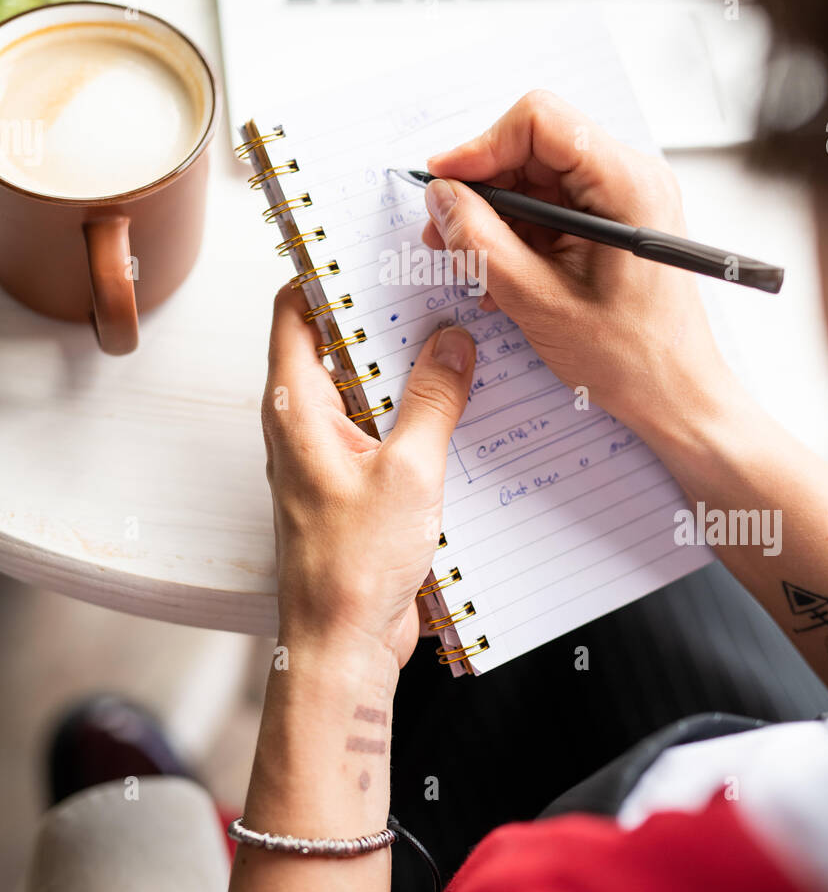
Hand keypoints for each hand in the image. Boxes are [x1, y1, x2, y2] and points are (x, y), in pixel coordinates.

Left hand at [262, 286, 475, 667]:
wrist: (344, 648)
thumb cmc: (350, 570)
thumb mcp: (409, 472)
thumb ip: (434, 400)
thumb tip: (452, 342)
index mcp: (295, 407)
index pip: (296, 310)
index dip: (328, 270)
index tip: (371, 243)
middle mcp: (306, 423)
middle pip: (340, 342)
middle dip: (387, 314)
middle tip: (439, 284)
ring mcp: (332, 453)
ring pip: (370, 386)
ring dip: (411, 365)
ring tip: (464, 334)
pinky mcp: (360, 483)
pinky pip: (389, 429)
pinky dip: (421, 411)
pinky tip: (468, 404)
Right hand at [423, 90, 729, 446]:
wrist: (676, 395)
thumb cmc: (631, 358)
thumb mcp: (538, 300)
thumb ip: (480, 242)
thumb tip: (442, 195)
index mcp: (626, 184)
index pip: (539, 121)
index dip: (481, 146)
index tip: (444, 184)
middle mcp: (630, 178)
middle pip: (533, 147)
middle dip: (482, 188)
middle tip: (444, 232)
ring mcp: (623, 199)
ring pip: (535, 179)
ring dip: (495, 219)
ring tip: (473, 267)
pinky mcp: (613, 222)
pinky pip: (551, 208)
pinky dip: (517, 236)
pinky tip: (502, 278)